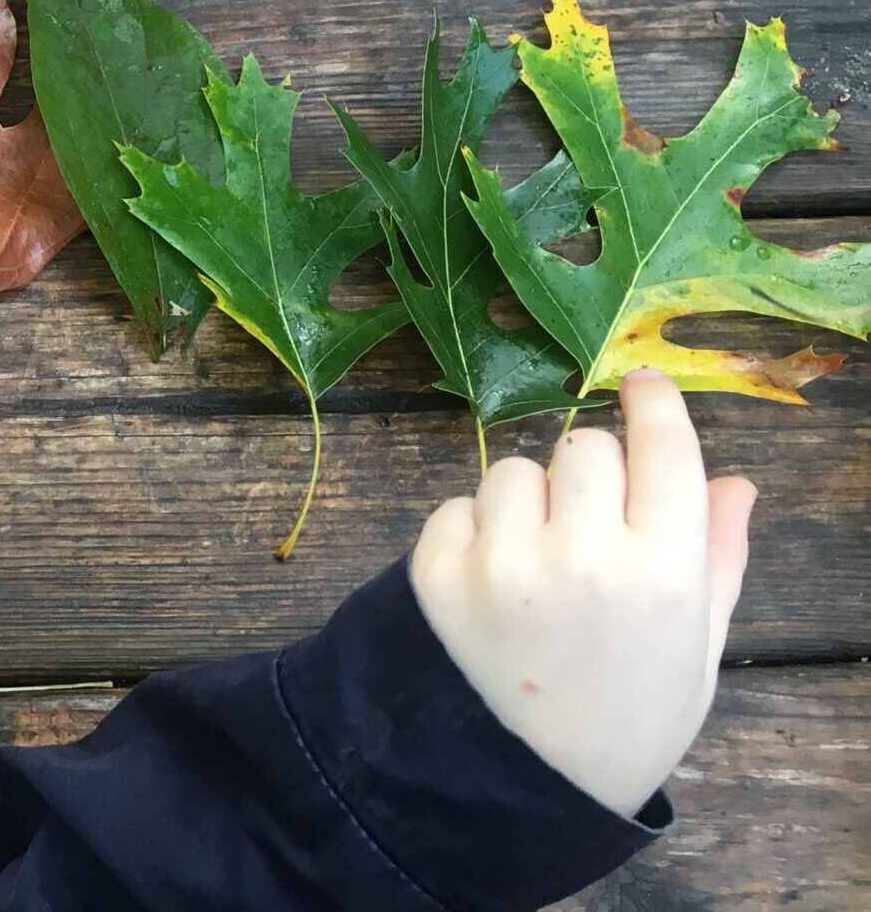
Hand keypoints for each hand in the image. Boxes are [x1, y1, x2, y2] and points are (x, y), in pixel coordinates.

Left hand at [411, 369, 756, 815]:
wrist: (519, 787)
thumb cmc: (626, 718)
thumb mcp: (697, 649)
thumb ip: (718, 557)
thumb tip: (736, 480)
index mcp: (665, 573)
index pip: (664, 449)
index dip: (653, 405)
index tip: (639, 384)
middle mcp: (585, 557)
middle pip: (585, 448)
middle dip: (590, 474)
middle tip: (587, 524)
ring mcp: (504, 564)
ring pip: (514, 470)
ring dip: (526, 502)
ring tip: (535, 567)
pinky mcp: (436, 575)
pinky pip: (456, 506)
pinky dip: (471, 532)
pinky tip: (489, 586)